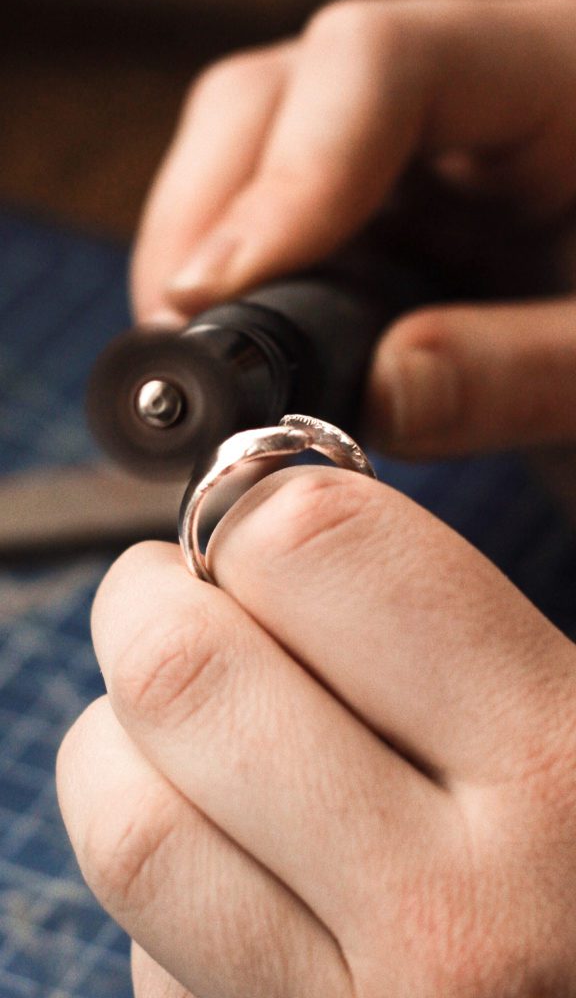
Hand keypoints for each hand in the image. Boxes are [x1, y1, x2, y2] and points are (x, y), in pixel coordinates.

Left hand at [57, 465, 575, 996]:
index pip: (311, 546)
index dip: (253, 517)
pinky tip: (243, 875)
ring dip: (124, 752)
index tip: (247, 540)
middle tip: (169, 607)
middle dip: (147, 609)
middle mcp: (454, 912)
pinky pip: (151, 952)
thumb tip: (258, 534)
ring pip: (129, 828)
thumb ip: (441, 627)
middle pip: (180, 676)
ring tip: (185, 742)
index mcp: (555, 762)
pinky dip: (171, 887)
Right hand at [132, 0, 575, 457]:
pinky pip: (280, 214)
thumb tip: (373, 395)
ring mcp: (418, 145)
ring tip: (205, 354)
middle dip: (211, 217)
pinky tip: (244, 344)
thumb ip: (518, 371)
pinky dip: (241, 281)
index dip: (285, 177)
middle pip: (280, 93)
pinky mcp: (391, 203)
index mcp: (559, 73)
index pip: (378, 64)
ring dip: (207, 250)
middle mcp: (468, 87)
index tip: (220, 295)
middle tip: (184, 342)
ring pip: (255, 147)